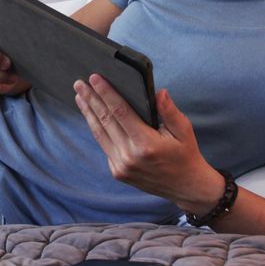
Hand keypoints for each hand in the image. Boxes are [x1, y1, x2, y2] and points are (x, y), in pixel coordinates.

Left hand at [73, 74, 222, 211]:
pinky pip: (104, 146)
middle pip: (105, 120)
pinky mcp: (118, 172)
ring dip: (88, 113)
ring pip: (100, 134)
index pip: (120, 112)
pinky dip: (97, 129)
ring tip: (80, 96)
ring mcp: (121, 166)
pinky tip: (92, 116)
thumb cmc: (185, 154)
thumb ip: (169, 111)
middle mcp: (130, 156)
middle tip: (79, 83)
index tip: (94, 78)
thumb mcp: (184, 130)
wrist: (185, 187)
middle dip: (91, 99)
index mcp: (146, 143)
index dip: (106, 93)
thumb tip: (159, 92)